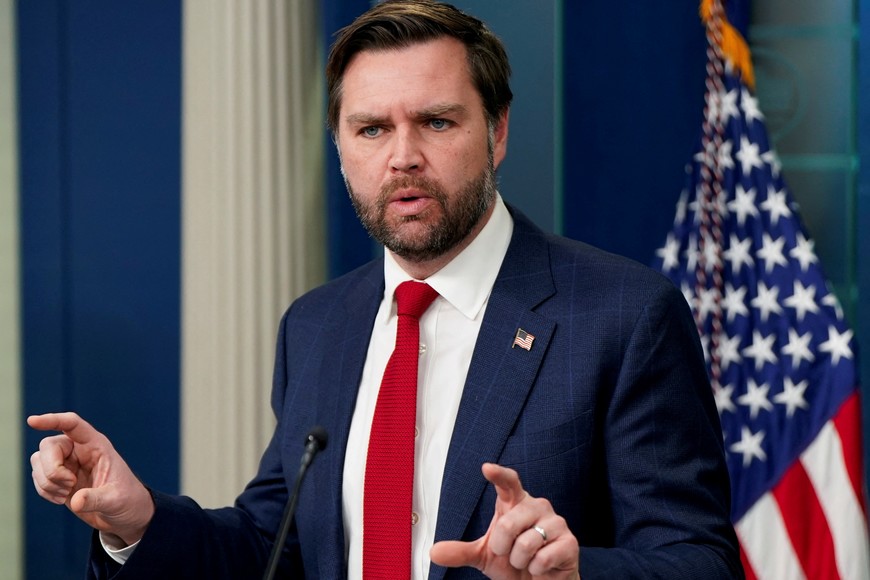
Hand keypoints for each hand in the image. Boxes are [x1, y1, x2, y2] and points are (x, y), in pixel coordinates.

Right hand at [28, 412, 154, 545]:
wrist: (121, 513)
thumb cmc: (125, 499)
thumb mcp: (115, 500)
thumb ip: (96, 499)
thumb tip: (76, 501)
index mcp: (96, 445)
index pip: (72, 424)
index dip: (52, 420)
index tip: (32, 421)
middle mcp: (79, 449)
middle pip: (49, 445)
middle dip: (52, 469)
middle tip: (69, 485)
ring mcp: (66, 462)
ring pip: (38, 460)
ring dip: (47, 482)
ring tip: (67, 494)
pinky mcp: (57, 477)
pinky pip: (37, 477)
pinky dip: (44, 490)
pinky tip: (62, 499)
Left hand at [430, 463, 579, 578]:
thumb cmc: (514, 562)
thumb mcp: (485, 556)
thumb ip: (461, 552)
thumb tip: (434, 552)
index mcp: (515, 503)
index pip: (509, 482)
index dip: (498, 475)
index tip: (486, 468)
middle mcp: (537, 506)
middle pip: (508, 523)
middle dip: (502, 547)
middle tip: (509, 554)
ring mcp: (556, 522)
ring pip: (526, 542)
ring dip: (520, 561)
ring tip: (527, 561)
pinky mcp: (570, 542)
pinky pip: (543, 557)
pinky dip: (536, 569)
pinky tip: (541, 567)